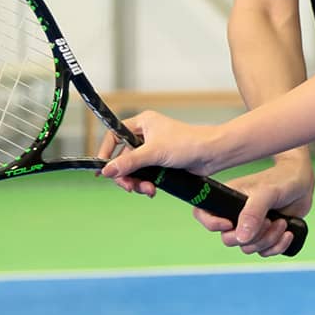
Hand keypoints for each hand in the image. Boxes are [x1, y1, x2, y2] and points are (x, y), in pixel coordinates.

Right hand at [94, 109, 223, 192]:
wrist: (211, 154)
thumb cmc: (187, 143)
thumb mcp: (154, 153)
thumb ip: (129, 162)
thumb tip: (106, 170)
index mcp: (142, 123)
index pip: (114, 135)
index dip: (106, 152)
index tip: (103, 169)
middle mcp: (146, 135)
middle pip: (122, 157)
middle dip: (125, 175)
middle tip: (130, 188)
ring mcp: (153, 150)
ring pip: (134, 169)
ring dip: (137, 182)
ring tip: (147, 190)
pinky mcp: (161, 163)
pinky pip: (145, 175)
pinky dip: (146, 184)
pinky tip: (152, 191)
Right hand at [191, 154, 314, 256]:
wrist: (303, 184)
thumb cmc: (282, 180)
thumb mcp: (267, 193)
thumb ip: (253, 213)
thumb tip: (241, 237)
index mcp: (228, 199)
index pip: (203, 213)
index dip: (211, 223)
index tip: (230, 223)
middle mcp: (236, 214)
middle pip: (229, 239)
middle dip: (252, 236)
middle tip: (269, 221)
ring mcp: (250, 227)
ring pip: (248, 248)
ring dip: (268, 240)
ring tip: (281, 223)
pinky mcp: (265, 235)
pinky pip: (264, 252)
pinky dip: (277, 246)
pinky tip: (288, 232)